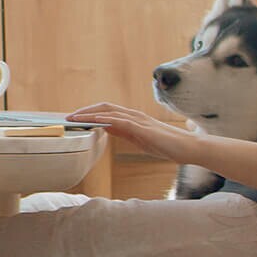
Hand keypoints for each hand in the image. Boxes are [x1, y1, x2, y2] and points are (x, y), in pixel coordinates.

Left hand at [66, 103, 198, 162]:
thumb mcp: (140, 139)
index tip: (75, 119)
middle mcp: (134, 115)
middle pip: (104, 108)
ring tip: (74, 118)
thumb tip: (106, 127)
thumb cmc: (167, 145)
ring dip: (90, 114)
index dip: (89, 113)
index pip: (106, 111)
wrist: (188, 148)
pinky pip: (121, 121)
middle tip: (68, 118)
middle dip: (84, 111)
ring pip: (110, 112)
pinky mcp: (144, 129)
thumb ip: (124, 132)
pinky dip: (106, 120)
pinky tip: (95, 122)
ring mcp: (139, 121)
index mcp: (133, 119)